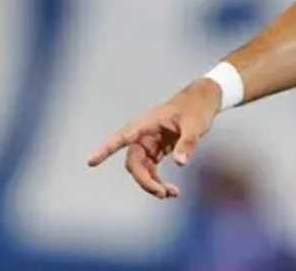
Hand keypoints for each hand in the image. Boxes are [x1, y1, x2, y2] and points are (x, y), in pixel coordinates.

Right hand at [86, 78, 221, 198]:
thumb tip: (180, 163)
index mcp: (146, 124)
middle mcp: (143, 135)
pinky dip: (159, 181)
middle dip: (145, 180)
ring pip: (142, 170)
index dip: (105, 149)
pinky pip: (151, 170)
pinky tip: (171, 192)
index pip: (121, 137)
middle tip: (161, 193)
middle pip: (134, 162)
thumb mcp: (194, 124)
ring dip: (153, 184)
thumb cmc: (196, 108)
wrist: (203, 101)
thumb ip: (187, 143)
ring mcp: (148, 144)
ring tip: (171, 194)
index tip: (91, 162)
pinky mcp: (156, 150)